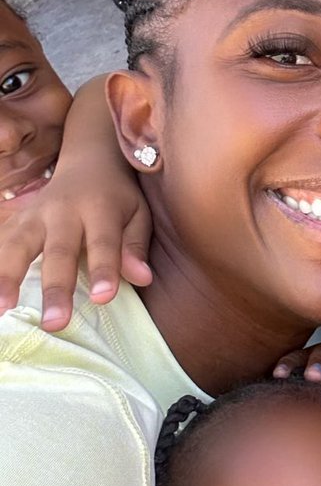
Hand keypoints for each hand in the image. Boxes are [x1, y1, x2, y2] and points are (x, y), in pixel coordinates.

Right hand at [0, 172, 151, 329]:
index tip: (102, 298)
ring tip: (2, 310)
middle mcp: (63, 211)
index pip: (103, 243)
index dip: (104, 269)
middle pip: (58, 251)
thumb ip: (136, 246)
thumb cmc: (119, 198)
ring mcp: (35, 215)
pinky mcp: (17, 220)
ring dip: (7, 277)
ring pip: (17, 245)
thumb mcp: (138, 214)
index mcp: (100, 208)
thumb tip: (143, 278)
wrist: (90, 162)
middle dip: (56, 288)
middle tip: (54, 323)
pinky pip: (1, 243)